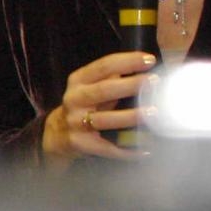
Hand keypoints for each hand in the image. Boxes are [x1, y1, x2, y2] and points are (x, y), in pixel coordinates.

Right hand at [41, 51, 156, 161]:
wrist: (57, 133)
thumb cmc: (85, 104)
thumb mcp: (91, 85)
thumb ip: (111, 75)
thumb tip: (142, 64)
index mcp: (78, 81)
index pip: (103, 67)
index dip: (127, 62)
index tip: (150, 60)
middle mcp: (74, 100)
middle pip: (103, 90)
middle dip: (130, 85)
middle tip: (154, 82)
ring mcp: (75, 122)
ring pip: (105, 119)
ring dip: (130, 116)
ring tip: (153, 112)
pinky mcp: (80, 143)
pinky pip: (107, 147)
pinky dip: (126, 150)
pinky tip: (146, 149)